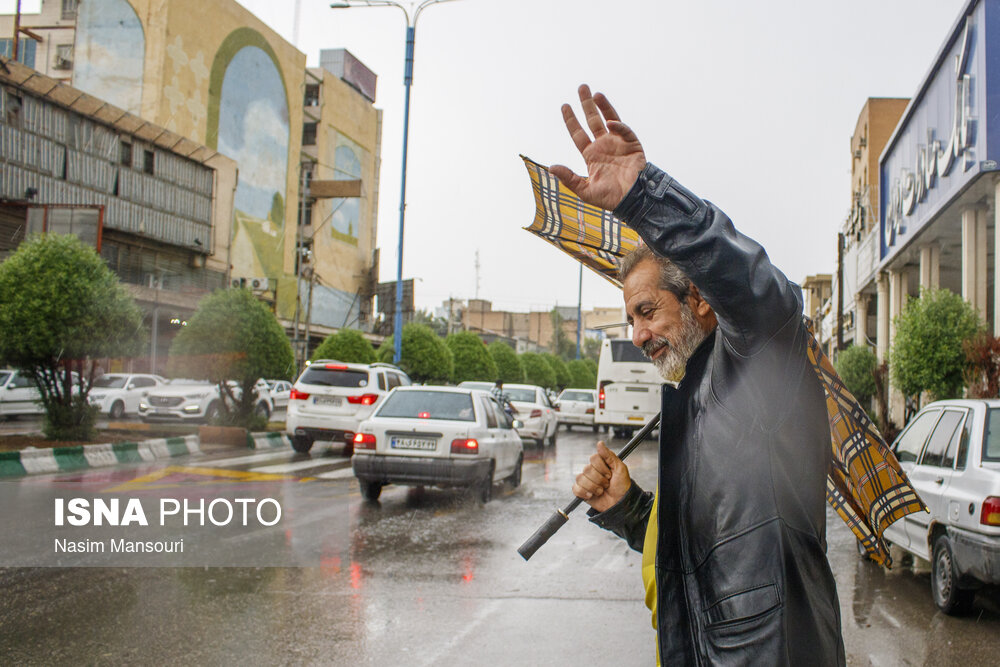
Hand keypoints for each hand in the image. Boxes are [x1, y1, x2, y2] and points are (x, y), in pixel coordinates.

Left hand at [550, 84, 646, 210]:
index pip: (578, 133)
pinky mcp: (632, 144)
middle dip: (586, 104)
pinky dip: (617, 125)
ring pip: (609, 119)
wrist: (633, 200)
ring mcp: (618, 143)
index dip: (571, 120)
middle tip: (581, 87)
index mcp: (591, 155)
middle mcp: (603, 145)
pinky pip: (624, 130)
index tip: (564, 105)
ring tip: (595, 94)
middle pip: (592, 120)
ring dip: (603, 106)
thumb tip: (551, 167)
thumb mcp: (585, 190)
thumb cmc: (610, 198)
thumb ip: (569, 178)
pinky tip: (609, 122)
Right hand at [572, 440, 631, 512]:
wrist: (619, 503)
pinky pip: (576, 489)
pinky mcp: (581, 491)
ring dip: (594, 487)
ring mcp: (585, 480)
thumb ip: (609, 455)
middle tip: (607, 484)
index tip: (610, 475)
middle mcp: (591, 470)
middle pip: (587, 469)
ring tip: (601, 491)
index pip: (593, 458)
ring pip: (581, 479)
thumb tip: (599, 443)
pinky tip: (592, 495)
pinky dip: (584, 493)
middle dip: (599, 480)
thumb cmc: (622, 485)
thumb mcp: (620, 468)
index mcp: (600, 463)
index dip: (602, 468)